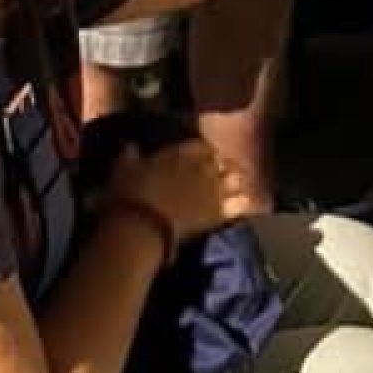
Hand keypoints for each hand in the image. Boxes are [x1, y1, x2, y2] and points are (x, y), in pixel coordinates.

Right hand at [107, 139, 261, 245]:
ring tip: (236, 185)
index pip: (200, 146)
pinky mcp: (218, 213)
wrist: (142, 227)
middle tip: (221, 171)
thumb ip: (129, 156)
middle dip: (222, 165)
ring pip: (235, 179)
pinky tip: (248, 203)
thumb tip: (130, 147)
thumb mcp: (124, 170)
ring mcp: (213, 189)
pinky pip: (239, 204)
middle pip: (221, 161)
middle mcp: (202, 167)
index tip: (202, 156)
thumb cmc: (130, 195)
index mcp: (181, 152)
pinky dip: (245, 202)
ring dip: (236, 180)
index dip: (203, 151)